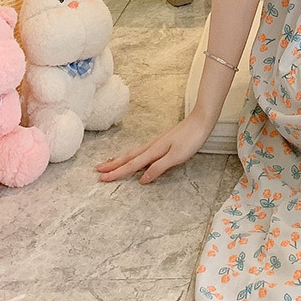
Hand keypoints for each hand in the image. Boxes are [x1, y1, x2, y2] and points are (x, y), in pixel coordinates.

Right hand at [95, 109, 216, 183]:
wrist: (202, 120)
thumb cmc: (191, 139)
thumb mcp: (176, 157)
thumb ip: (158, 168)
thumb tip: (141, 179)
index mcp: (154, 151)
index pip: (132, 165)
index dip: (117, 173)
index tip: (102, 178)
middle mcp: (152, 146)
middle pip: (129, 157)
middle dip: (113, 165)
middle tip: (98, 170)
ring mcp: (157, 143)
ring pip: (135, 153)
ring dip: (121, 159)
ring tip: (110, 163)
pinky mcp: (163, 141)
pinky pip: (143, 150)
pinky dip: (134, 155)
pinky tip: (135, 156)